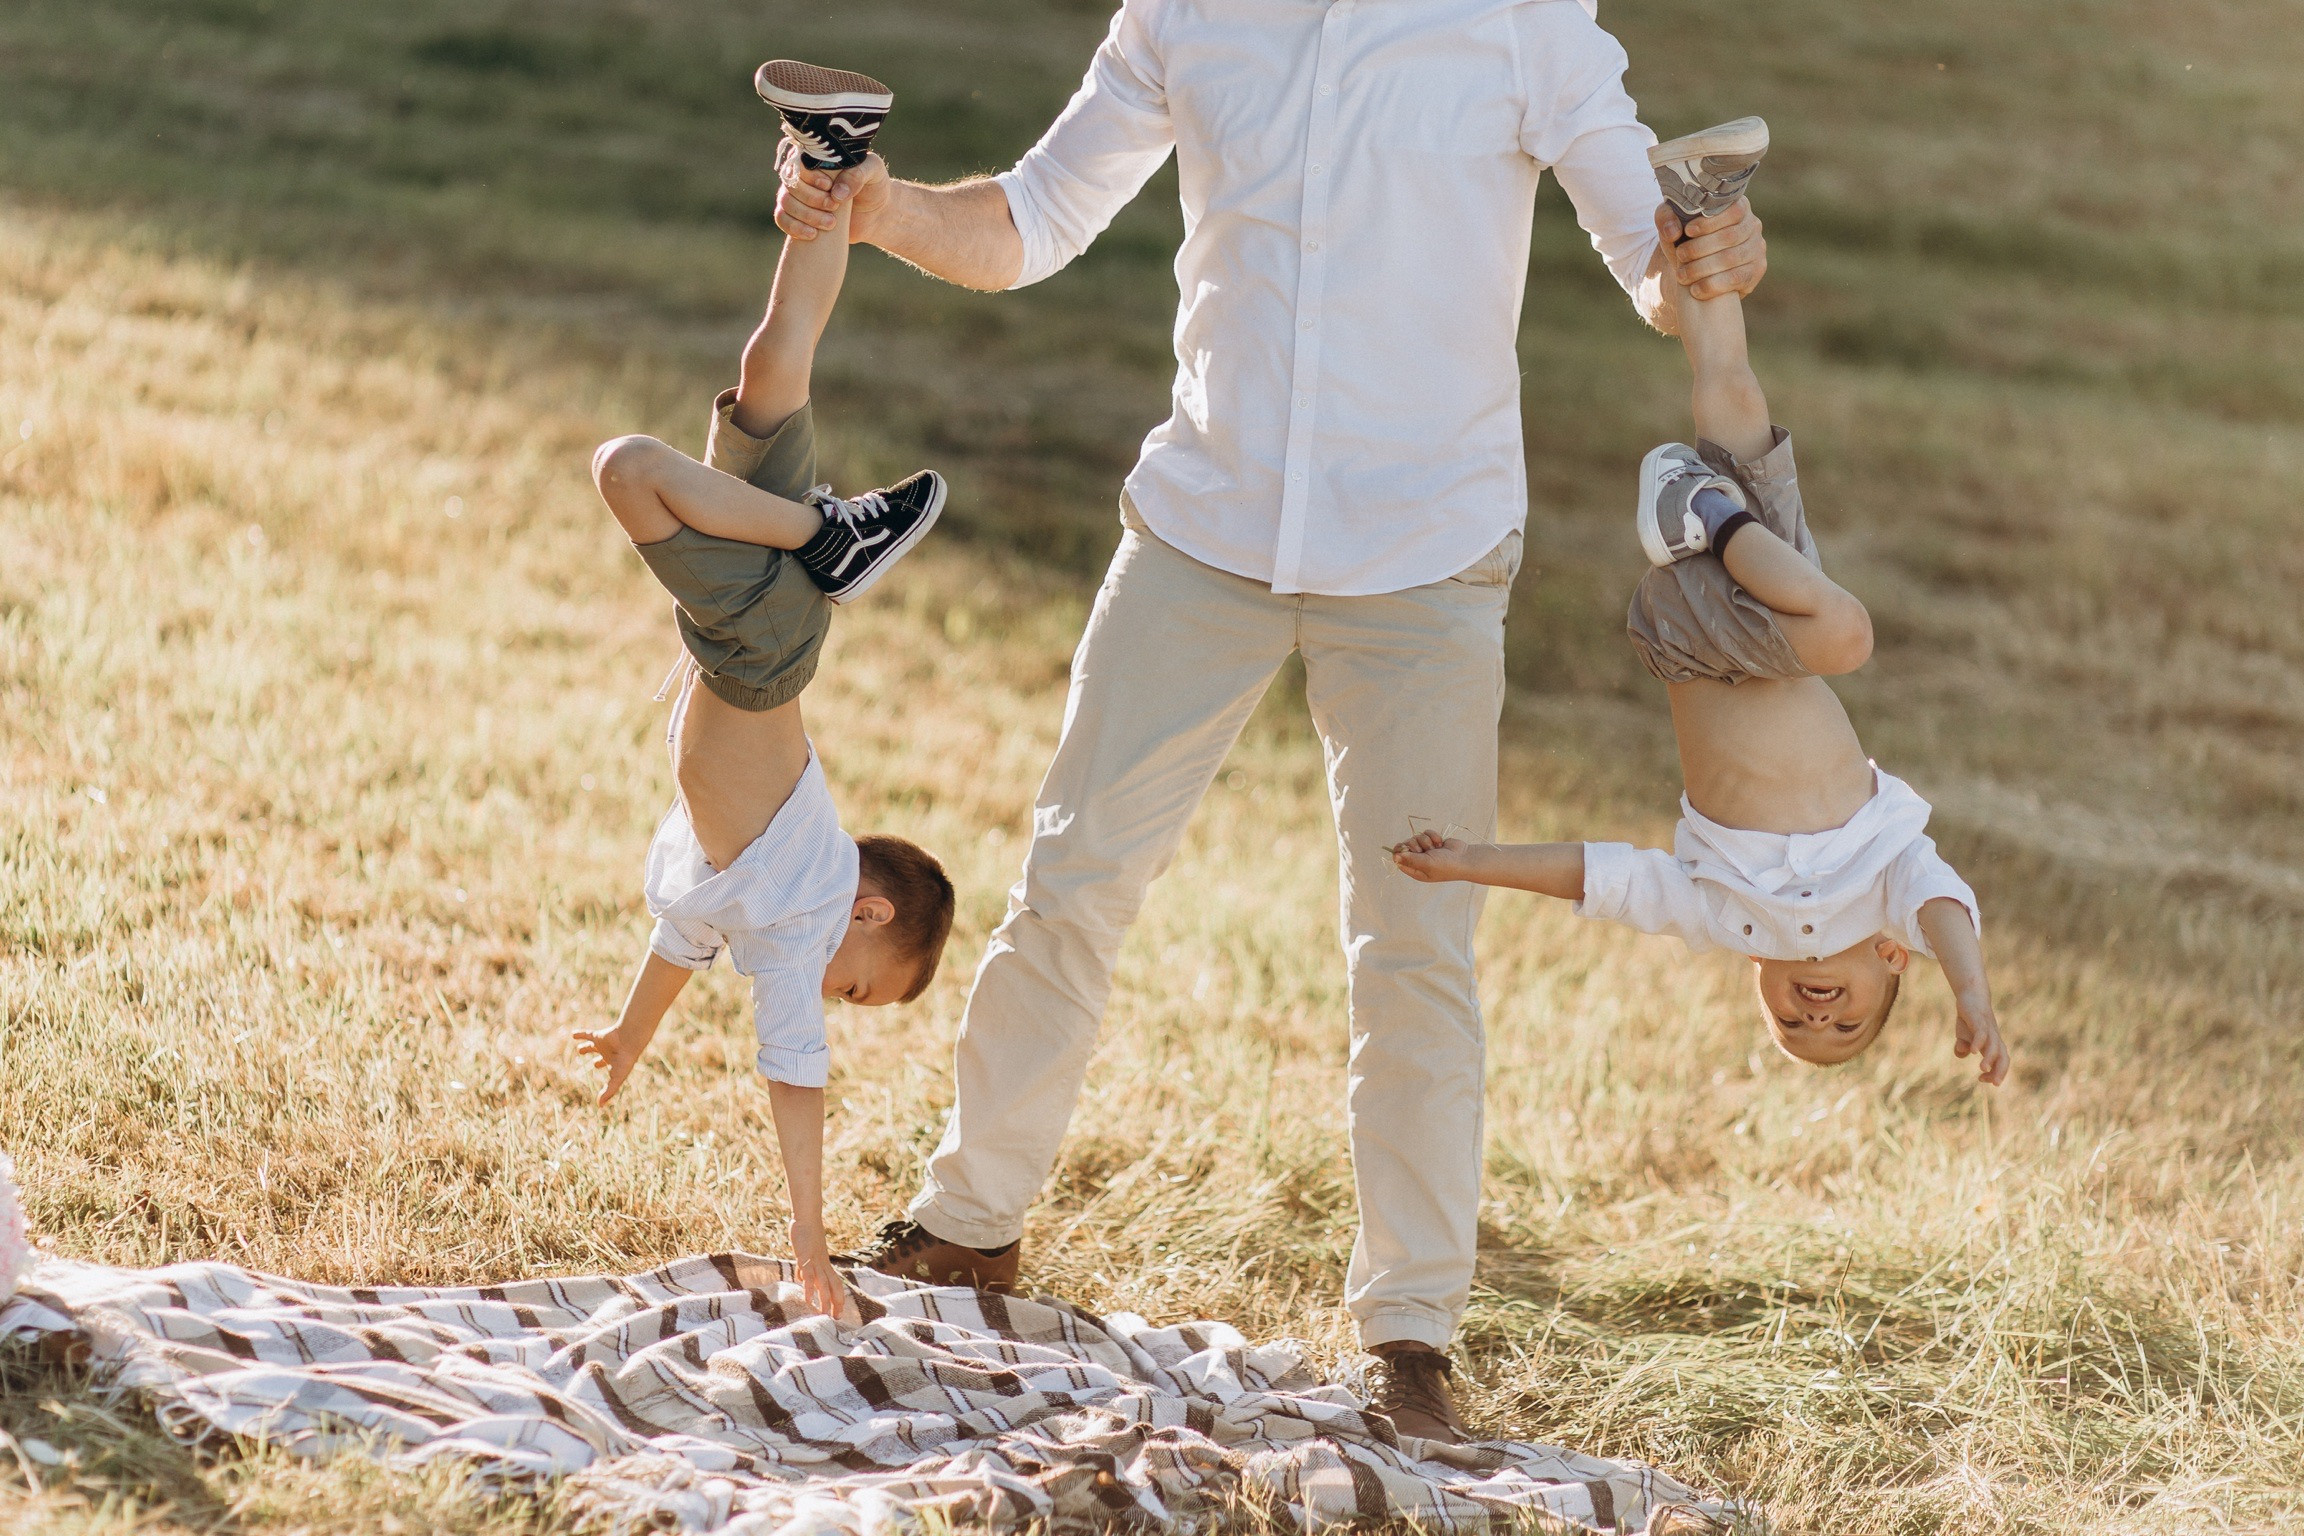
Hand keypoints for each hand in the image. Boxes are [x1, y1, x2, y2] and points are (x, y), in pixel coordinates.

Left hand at [571, 1025, 646, 1104]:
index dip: (603, 1070)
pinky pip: (587, 1034)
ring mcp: (603, 1044)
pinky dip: (579, 1034)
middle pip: (601, 1057)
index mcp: (613, 1062)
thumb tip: (600, 1106)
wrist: (628, 1041)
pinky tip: (572, 1034)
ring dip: (586, 1047)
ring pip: (592, 1046)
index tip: (599, 1072)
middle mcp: (608, 1053)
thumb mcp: (616, 1079)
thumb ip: (608, 1092)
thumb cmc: (624, 1061)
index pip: (607, 1067)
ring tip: (579, 1050)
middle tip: (594, 1064)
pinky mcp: (598, 1036)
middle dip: (597, 1060)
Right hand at [775, 140, 890, 243]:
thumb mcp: (874, 172)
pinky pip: (782, 219)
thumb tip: (837, 193)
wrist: (877, 215)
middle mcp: (803, 174)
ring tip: (831, 223)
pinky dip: (793, 227)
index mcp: (818, 156)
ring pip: (786, 202)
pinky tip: (812, 235)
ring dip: (806, 215)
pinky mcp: (798, 215)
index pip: (799, 160)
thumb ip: (858, 174)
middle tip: (834, 207)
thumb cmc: (875, 186)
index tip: (828, 186)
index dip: (809, 175)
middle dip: (811, 198)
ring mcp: (798, 195)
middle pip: (790, 183)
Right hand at [790, 1222, 853, 1322]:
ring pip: (822, 1283)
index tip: (838, 1313)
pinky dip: (808, 1287)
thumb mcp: (807, 1256)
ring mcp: (815, 1262)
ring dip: (824, 1299)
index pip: (836, 1285)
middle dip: (835, 1303)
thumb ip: (805, 1268)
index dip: (838, 1299)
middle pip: (833, 1287)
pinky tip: (807, 1298)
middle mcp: (823, 1266)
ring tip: (823, 1314)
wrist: (808, 1219)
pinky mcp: (805, 1257)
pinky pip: (808, 1274)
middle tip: (835, 1319)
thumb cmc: (807, 1237)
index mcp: (825, 1265)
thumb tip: (801, 1279)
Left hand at [1390, 832, 1479, 883]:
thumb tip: (1395, 856)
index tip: (1402, 847)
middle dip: (1415, 845)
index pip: (1399, 860)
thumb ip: (1410, 860)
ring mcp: (1426, 850)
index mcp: (1416, 870)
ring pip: (1416, 838)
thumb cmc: (1446, 865)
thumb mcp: (1427, 864)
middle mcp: (1419, 860)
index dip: (1398, 852)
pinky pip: (1426, 833)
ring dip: (1426, 841)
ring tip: (1435, 848)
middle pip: (1406, 846)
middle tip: (1424, 850)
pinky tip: (1440, 842)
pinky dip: (1433, 836)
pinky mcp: (1433, 841)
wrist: (1464, 857)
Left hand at [1656, 198, 1766, 300]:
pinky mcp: (1756, 270)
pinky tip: (1696, 289)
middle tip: (1680, 256)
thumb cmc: (1685, 239)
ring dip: (1703, 268)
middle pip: (1730, 236)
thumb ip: (1666, 218)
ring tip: (1682, 275)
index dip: (1710, 222)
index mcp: (1737, 206)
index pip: (1733, 210)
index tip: (1688, 231)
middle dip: (1700, 248)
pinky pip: (1737, 278)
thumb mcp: (1672, 224)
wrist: (1695, 268)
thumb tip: (1673, 231)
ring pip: (1731, 258)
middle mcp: (1752, 225)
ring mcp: (1757, 248)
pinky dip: (1713, 285)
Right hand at [1952, 999, 2009, 1086]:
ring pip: (1994, 1047)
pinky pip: (1982, 1034)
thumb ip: (1962, 1046)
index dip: (1995, 1073)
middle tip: (1995, 1083)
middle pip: (2003, 1057)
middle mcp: (1994, 1038)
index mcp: (1992, 1044)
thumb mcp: (1963, 1035)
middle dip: (2000, 1070)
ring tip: (1982, 1069)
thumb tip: (1962, 1053)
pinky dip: (1978, 1043)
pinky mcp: (1979, 1021)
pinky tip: (1972, 1051)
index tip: (1981, 1080)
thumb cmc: (1969, 1018)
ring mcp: (1988, 1030)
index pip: (2000, 1062)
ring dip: (1990, 1059)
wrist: (1970, 996)